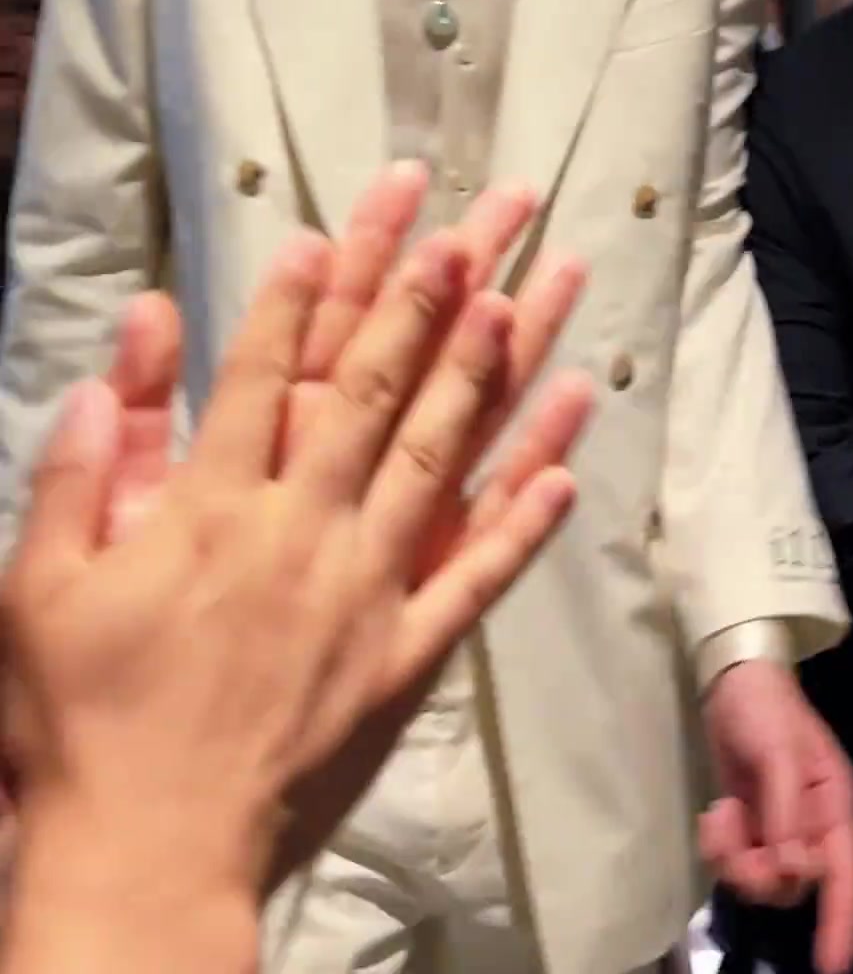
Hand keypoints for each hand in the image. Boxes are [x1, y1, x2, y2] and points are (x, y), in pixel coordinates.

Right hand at [0, 173, 592, 895]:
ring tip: (526, 303)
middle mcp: (299, 533)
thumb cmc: (78, 722)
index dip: (296, 297)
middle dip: (418, 303)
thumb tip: (121, 359)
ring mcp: (361, 595)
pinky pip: (473, 582)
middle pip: (367, 395)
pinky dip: (520, 526)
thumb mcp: (41, 588)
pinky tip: (566, 469)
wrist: (144, 857)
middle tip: (468, 231)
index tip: (332, 229)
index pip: (259, 377)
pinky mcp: (400, 660)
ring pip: (436, 463)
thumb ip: (80, 468)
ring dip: (484, 379)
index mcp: (211, 510)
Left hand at [701, 659, 852, 973]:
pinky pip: (735, 864)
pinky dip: (720, 849)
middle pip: (795, 887)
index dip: (841, 924)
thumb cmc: (766, 709)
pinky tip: (713, 814)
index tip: (830, 965)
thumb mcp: (780, 752)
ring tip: (718, 817)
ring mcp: (778, 830)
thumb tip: (792, 868)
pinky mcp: (747, 828)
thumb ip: (787, 811)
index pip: (846, 878)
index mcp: (834, 809)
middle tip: (734, 835)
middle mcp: (811, 827)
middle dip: (761, 873)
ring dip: (734, 860)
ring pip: (761, 881)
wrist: (731, 682)